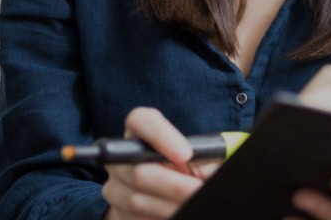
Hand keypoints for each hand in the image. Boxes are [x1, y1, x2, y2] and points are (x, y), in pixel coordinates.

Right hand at [102, 107, 218, 218]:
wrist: (167, 192)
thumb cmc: (190, 166)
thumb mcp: (201, 156)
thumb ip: (209, 153)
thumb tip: (215, 164)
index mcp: (141, 132)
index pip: (141, 121)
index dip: (161, 136)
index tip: (186, 154)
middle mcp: (121, 158)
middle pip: (139, 171)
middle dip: (176, 186)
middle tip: (200, 189)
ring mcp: (115, 187)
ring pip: (137, 201)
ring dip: (172, 206)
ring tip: (195, 201)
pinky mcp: (116, 212)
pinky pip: (135, 218)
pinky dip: (162, 216)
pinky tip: (180, 211)